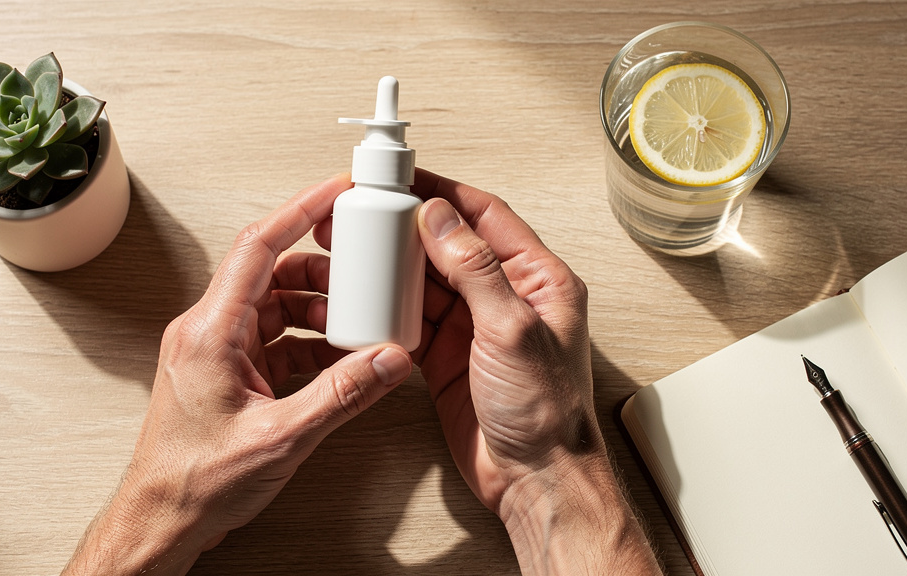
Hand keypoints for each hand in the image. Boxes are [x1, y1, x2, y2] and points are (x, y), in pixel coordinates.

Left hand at [62, 174, 412, 575]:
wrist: (162, 521)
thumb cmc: (195, 483)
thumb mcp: (280, 439)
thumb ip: (340, 396)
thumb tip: (384, 360)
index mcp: (210, 331)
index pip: (257, 247)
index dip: (299, 211)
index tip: (334, 191)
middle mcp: (208, 330)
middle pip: (272, 273)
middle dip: (322, 271)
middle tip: (364, 272)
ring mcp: (216, 350)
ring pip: (275, 305)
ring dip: (317, 310)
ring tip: (356, 326)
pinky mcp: (227, 371)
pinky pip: (274, 338)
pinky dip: (308, 342)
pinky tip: (336, 360)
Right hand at [409, 169, 660, 574]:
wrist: (534, 478)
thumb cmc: (547, 413)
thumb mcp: (513, 330)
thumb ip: (477, 270)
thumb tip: (442, 218)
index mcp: (539, 279)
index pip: (487, 217)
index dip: (445, 194)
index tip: (407, 179)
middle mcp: (507, 297)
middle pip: (451, 244)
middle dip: (409, 227)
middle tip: (369, 211)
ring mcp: (475, 326)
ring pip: (428, 280)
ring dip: (395, 266)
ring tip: (360, 248)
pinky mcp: (449, 355)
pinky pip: (413, 318)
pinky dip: (390, 306)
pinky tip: (369, 296)